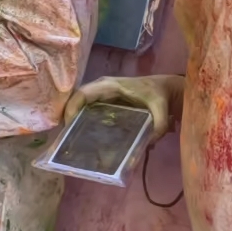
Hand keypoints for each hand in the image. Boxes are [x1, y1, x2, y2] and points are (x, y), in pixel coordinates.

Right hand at [63, 75, 183, 137]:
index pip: (83, 94)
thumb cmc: (159, 95)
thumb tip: (148, 144)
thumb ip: (158, 126)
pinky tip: (84, 135)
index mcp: (110, 86)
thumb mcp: (160, 110)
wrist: (164, 88)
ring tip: (71, 138)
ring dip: (74, 118)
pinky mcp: (105, 100)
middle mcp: (101, 87)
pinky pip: (88, 107)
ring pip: (81, 104)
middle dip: (69, 116)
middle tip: (66, 138)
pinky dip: (82, 119)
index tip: (68, 127)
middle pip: (77, 99)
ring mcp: (101, 93)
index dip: (72, 108)